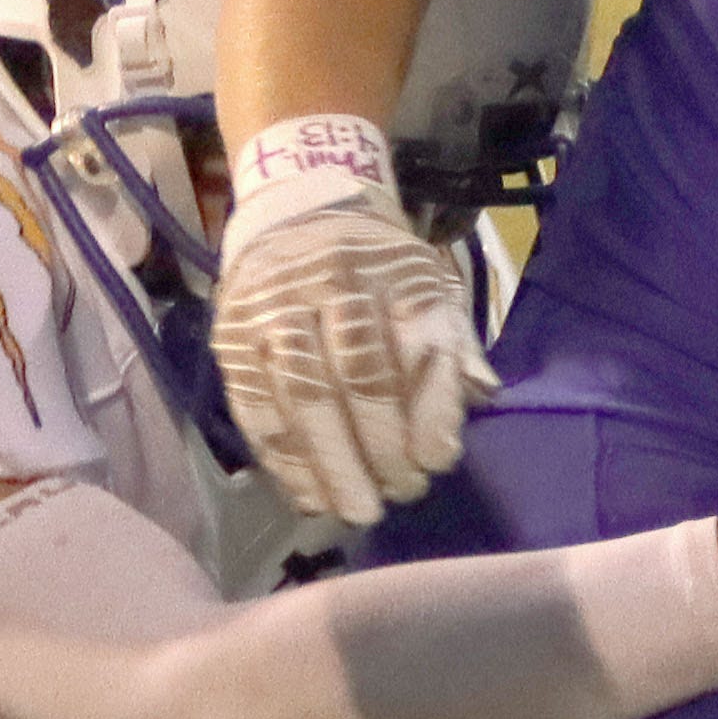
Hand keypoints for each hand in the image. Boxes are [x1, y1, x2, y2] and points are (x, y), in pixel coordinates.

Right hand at [210, 115, 481, 523]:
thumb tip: (484, 397)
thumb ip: (455, 342)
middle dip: (381, 446)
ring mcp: (276, 309)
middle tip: (400, 494)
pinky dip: (284, 459)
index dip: (430, 412)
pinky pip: (257, 407)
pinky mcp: (233, 337)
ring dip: (332, 463)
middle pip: (359, 376)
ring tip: (356, 508)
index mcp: (394, 272)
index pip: (418, 346)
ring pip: (304, 396)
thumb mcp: (430, 283)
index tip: (438, 463)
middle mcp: (334, 283)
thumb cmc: (378, 267)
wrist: (296, 210)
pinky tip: (309, 493)